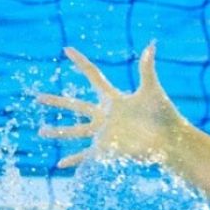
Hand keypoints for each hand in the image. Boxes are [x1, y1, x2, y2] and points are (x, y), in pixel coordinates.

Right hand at [37, 43, 187, 167]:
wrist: (171, 141)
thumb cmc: (164, 115)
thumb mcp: (152, 90)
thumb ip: (147, 68)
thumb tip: (152, 44)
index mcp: (114, 99)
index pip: (93, 76)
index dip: (80, 62)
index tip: (67, 49)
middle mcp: (106, 115)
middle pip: (76, 106)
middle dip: (57, 102)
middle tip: (38, 97)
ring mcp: (105, 133)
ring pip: (75, 131)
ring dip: (58, 132)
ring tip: (41, 131)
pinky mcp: (108, 149)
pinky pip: (85, 155)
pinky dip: (73, 160)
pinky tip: (59, 165)